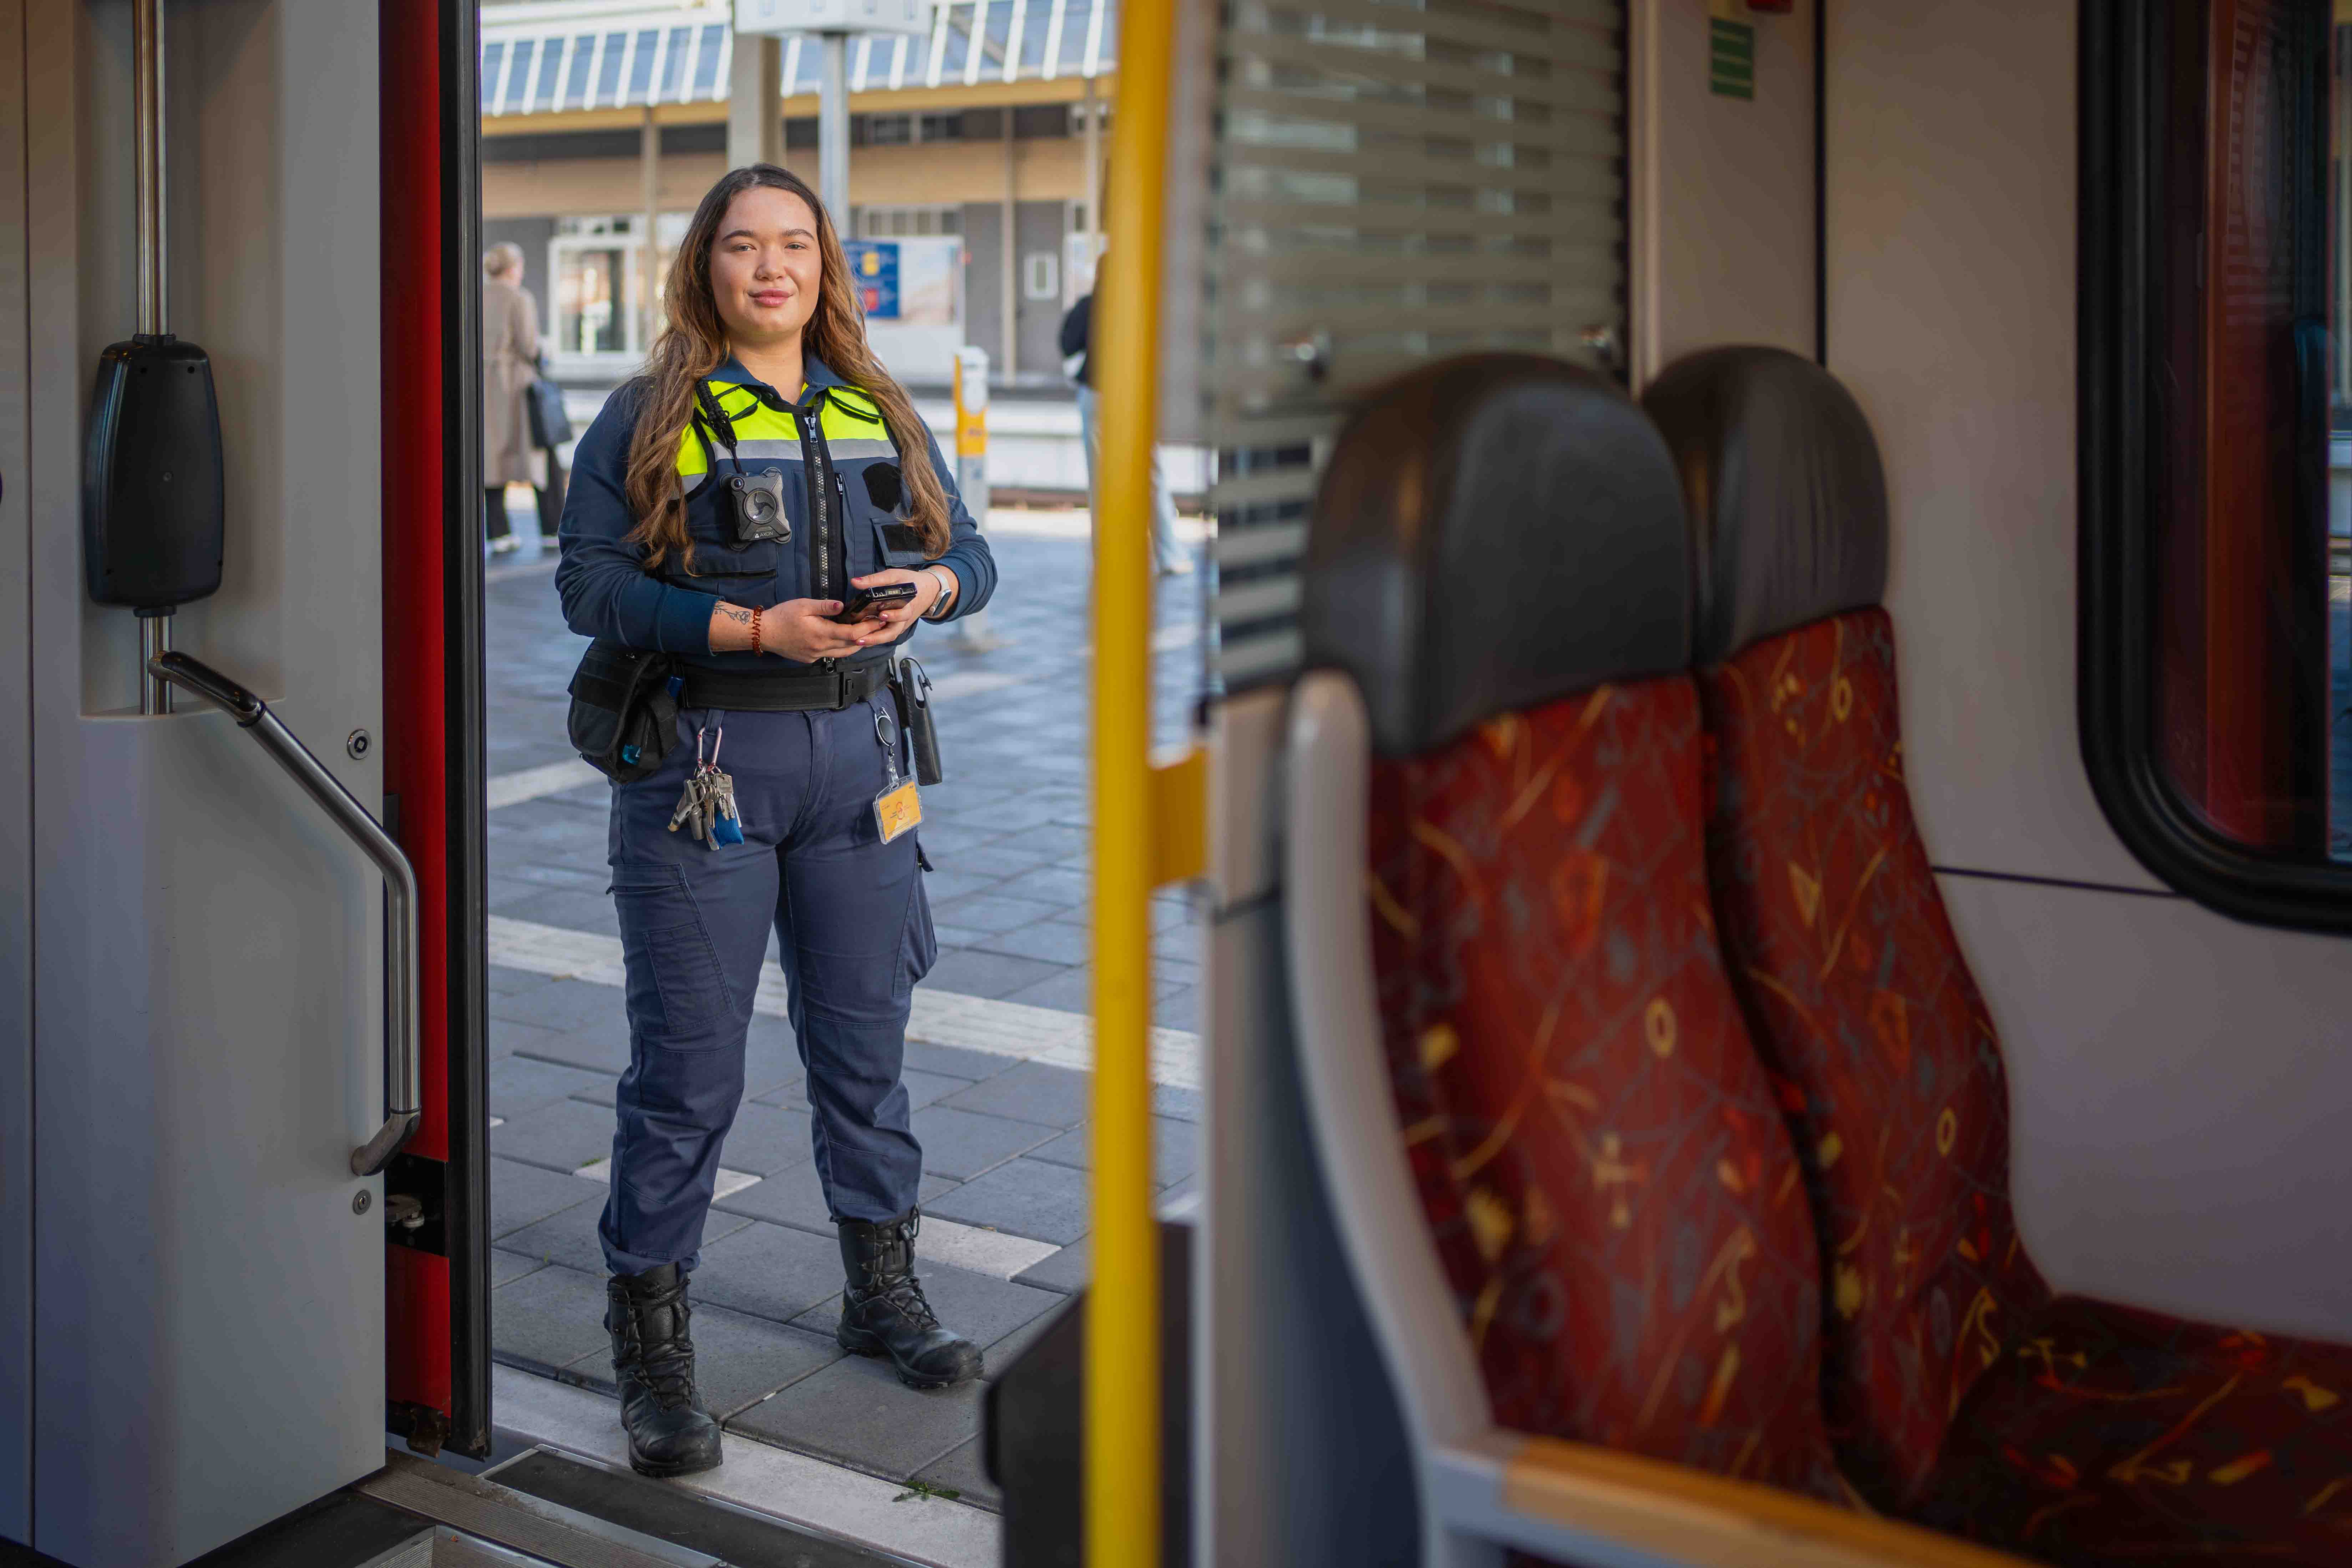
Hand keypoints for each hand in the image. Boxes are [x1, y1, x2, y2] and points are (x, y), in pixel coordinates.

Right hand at [757, 598, 871, 661]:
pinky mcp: (810, 659)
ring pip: (843, 653)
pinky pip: (831, 655)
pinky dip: (841, 649)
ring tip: (865, 634)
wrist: (764, 633)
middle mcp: (821, 648)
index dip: (867, 628)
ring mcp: (816, 656)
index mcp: (821, 633)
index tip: (877, 621)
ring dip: (855, 645)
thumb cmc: (782, 616)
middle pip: (851, 646)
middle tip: (875, 627)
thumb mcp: (803, 605)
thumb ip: (825, 606)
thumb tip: (843, 606)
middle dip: (866, 637)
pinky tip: (843, 640)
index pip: (852, 634)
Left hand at [845, 567, 951, 646]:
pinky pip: (887, 635)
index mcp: (907, 604)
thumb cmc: (910, 582)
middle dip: (877, 637)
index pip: (902, 613)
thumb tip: (855, 582)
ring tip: (859, 641)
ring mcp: (900, 624)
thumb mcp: (893, 576)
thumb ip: (874, 580)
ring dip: (874, 640)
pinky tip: (863, 639)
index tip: (882, 614)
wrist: (926, 590)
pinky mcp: (897, 627)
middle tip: (862, 638)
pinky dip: (875, 638)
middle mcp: (904, 618)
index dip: (893, 615)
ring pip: (889, 636)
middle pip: (893, 632)